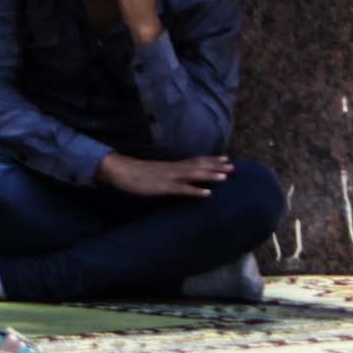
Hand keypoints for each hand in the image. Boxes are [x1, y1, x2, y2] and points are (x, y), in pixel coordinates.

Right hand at [97, 151, 233, 200]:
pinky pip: (182, 190)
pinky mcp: (163, 187)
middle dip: (216, 166)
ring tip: (226, 177)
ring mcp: (169, 177)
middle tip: (233, 166)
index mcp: (172, 165)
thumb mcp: (154, 172)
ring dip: (210, 176)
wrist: (119, 170)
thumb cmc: (134, 172)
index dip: (211, 160)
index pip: (195, 160)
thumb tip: (178, 177)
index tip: (226, 158)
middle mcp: (173, 168)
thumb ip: (167, 173)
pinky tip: (207, 194)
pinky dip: (195, 191)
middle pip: (198, 165)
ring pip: (193, 175)